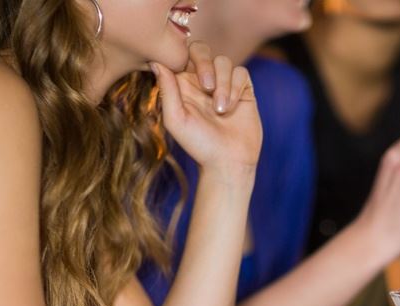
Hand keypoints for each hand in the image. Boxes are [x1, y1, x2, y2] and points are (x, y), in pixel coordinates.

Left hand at [151, 42, 261, 174]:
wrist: (228, 162)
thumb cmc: (198, 145)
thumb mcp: (176, 119)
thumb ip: (167, 89)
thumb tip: (155, 61)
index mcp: (183, 84)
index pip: (180, 55)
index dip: (183, 57)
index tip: (184, 76)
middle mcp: (202, 81)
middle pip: (201, 49)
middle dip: (204, 64)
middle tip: (206, 88)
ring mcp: (224, 84)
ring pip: (224, 61)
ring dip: (223, 84)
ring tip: (220, 110)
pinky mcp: (243, 90)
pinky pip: (241, 73)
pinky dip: (235, 88)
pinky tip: (232, 108)